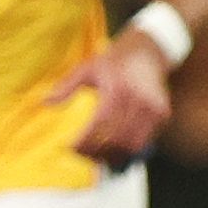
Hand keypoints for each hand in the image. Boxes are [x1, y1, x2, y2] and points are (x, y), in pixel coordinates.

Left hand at [49, 27, 173, 164]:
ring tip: (97, 156)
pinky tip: (114, 149)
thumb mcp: (88, 68)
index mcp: (117, 89)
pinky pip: (144, 141)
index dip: (85, 142)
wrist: (148, 50)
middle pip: (115, 140)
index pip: (100, 125)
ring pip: (131, 146)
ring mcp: (153, 109)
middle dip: (96, 152)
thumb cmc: (114, 61)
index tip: (71, 147)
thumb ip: (66, 86)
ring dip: (113, 156)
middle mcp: (137, 101)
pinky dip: (128, 150)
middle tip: (82, 154)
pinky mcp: (162, 114)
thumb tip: (45, 101)